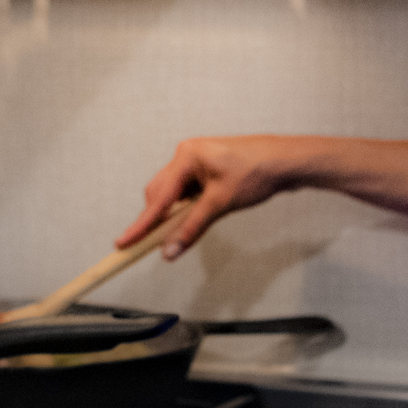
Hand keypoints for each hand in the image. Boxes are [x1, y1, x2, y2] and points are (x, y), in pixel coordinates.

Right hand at [122, 136, 310, 259]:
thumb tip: (170, 251)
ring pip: (172, 195)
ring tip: (176, 233)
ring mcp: (195, 161)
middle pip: (159, 194)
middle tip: (146, 246)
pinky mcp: (205, 169)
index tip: (123, 243)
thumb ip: (192, 228)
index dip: (140, 225)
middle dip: (155, 220)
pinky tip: (193, 218)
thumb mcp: (220, 203)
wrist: (285, 161)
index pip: (158, 198)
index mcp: (186, 157)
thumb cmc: (256, 173)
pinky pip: (185, 192)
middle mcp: (186, 155)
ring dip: (173, 215)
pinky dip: (185, 209)